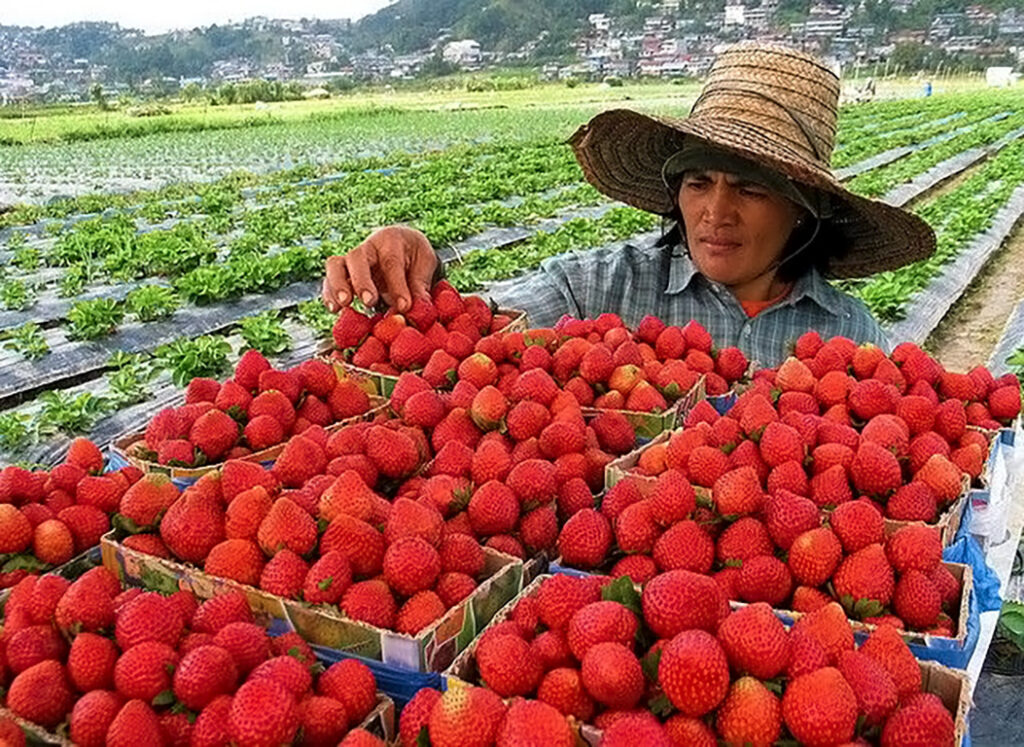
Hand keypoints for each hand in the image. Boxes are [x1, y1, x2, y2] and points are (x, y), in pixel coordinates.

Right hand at [322, 225, 438, 312]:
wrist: (403, 246)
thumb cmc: (414, 255)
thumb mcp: (425, 263)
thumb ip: (420, 283)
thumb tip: (420, 307)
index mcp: (391, 241)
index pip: (391, 262)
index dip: (397, 285)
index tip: (404, 306)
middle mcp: (367, 247)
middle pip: (357, 258)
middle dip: (362, 281)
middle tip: (370, 302)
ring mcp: (351, 260)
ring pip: (336, 265)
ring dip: (338, 285)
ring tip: (345, 305)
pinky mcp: (342, 273)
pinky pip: (328, 280)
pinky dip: (329, 294)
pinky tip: (334, 310)